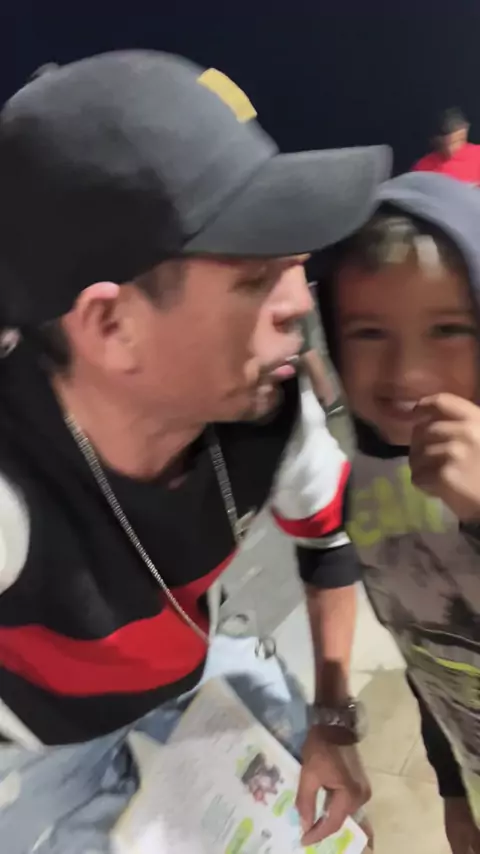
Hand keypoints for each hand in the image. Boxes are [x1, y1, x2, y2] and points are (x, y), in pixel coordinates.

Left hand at [296, 726, 370, 846]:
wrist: (335, 724)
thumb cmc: (321, 747)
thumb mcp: (309, 774)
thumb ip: (306, 801)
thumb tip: (304, 825)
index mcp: (350, 795)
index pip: (333, 823)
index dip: (317, 834)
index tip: (303, 841)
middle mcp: (361, 797)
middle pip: (339, 820)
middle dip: (322, 829)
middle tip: (305, 835)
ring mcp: (362, 791)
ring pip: (342, 812)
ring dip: (327, 820)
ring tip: (311, 827)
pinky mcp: (358, 784)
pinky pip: (344, 803)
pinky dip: (333, 809)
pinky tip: (321, 812)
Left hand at [410, 393, 479, 520]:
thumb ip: (464, 427)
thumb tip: (430, 420)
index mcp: (477, 420)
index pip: (443, 402)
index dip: (423, 406)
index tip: (415, 413)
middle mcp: (465, 432)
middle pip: (423, 431)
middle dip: (418, 445)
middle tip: (424, 458)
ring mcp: (454, 453)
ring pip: (417, 455)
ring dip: (420, 467)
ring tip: (431, 476)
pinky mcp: (444, 476)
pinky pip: (419, 477)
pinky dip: (424, 485)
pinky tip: (435, 489)